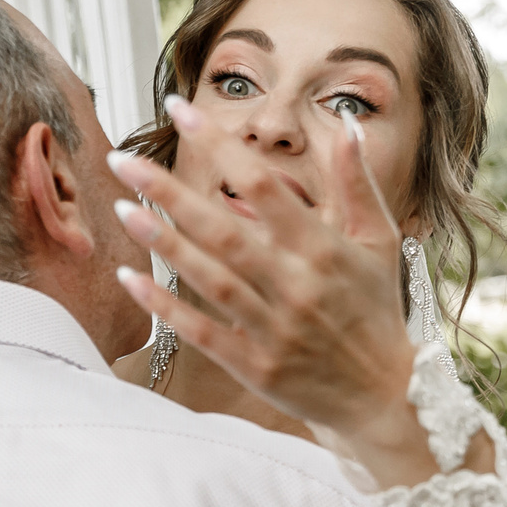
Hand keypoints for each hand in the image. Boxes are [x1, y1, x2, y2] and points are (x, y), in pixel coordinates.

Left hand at [107, 97, 428, 468]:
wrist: (385, 395)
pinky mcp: (255, 366)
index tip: (180, 111)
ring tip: (121, 209)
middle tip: (122, 161)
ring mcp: (273, 328)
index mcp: (323, 249)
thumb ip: (357, 182)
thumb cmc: (376, 310)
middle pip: (223, 230)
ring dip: (162, 243)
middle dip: (169, 192)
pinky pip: (202, 331)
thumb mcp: (379, 241)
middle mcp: (296, 286)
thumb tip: (346, 123)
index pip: (264, 186)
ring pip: (209, 278)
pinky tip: (131, 279)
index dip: (220, 147)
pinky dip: (166, 306)